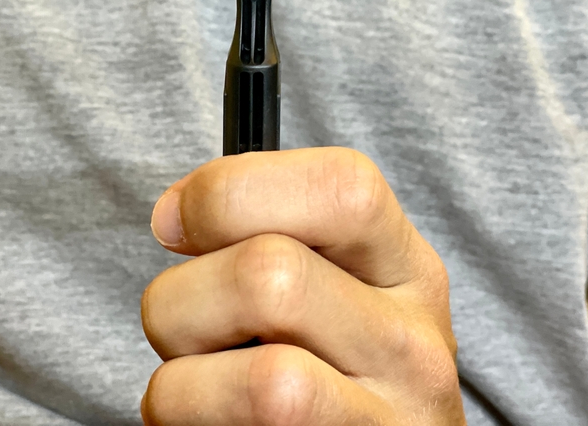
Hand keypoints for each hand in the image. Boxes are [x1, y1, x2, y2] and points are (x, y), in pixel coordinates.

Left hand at [141, 147, 464, 424]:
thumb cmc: (325, 380)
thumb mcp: (331, 297)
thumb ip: (271, 239)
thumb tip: (176, 214)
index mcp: (405, 269)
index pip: (340, 186)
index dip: (230, 190)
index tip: (174, 222)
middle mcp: (413, 342)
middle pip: (270, 273)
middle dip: (181, 298)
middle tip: (182, 331)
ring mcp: (393, 421)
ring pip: (265, 381)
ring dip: (182, 384)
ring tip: (191, 391)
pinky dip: (184, 422)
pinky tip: (203, 423)